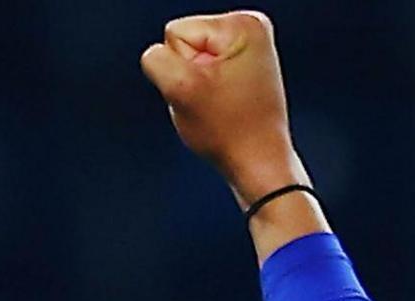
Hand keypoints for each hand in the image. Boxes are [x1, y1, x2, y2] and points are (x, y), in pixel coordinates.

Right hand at [139, 11, 302, 203]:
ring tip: (219, 105)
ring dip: (196, 86)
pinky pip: (204, 71)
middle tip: (213, 102)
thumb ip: (156, 59)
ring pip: (191, 59)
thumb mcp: (179, 89)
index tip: (207, 92)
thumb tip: (158, 55)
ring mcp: (250, 47)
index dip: (181, 69)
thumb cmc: (231, 133)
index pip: (175, 34)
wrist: (258, 163)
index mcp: (243, 25)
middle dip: (189, 76)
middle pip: (183, 43)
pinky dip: (206, 91)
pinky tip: (224, 106)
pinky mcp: (245, 65)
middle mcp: (251, 27)